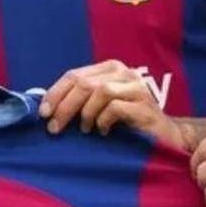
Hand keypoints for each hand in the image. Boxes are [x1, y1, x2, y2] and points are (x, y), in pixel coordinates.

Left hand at [39, 60, 186, 149]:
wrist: (163, 137)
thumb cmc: (126, 123)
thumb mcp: (100, 107)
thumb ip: (79, 101)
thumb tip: (45, 107)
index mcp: (110, 69)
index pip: (75, 75)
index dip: (55, 93)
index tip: (43, 113)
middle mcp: (124, 73)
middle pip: (85, 83)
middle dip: (64, 106)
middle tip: (54, 127)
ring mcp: (137, 88)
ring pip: (100, 91)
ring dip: (85, 114)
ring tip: (84, 130)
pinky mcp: (145, 106)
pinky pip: (115, 108)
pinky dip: (103, 120)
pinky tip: (102, 131)